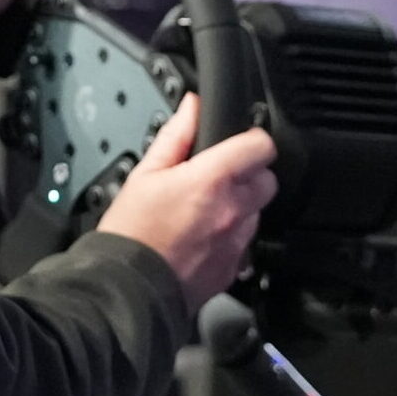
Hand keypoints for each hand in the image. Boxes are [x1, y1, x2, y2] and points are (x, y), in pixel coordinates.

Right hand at [95, 94, 278, 309]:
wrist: (129, 288)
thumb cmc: (132, 233)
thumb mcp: (145, 173)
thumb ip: (175, 136)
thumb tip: (192, 107)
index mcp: (211, 181)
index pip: (260, 146)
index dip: (253, 139)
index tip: (242, 141)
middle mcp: (232, 211)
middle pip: (267, 180)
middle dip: (249, 174)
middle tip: (219, 177)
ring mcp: (237, 243)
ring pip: (257, 212)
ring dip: (240, 207)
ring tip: (205, 211)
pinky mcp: (234, 268)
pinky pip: (245, 243)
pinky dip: (231, 236)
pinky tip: (203, 236)